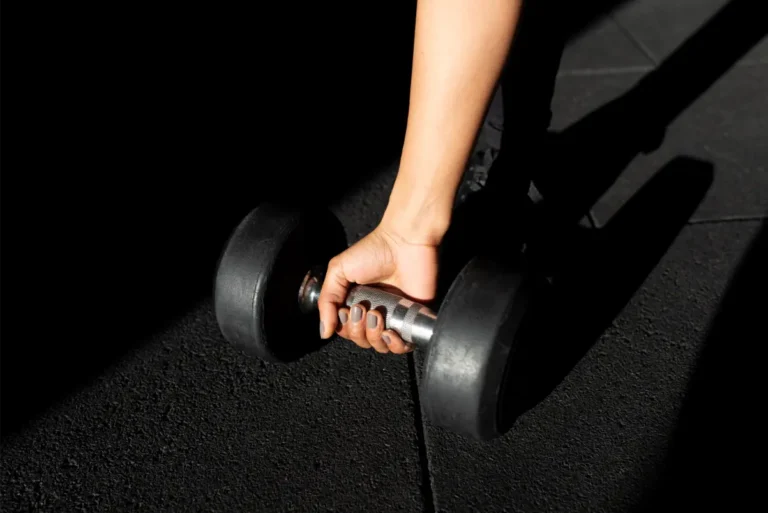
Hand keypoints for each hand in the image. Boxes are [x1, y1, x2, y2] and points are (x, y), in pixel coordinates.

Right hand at [317, 223, 438, 353]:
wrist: (405, 242)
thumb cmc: (373, 251)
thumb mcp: (338, 270)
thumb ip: (327, 302)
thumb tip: (324, 333)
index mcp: (357, 302)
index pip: (346, 330)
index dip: (344, 327)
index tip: (347, 310)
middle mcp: (375, 312)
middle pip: (361, 340)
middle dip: (358, 330)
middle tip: (363, 309)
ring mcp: (395, 317)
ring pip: (380, 346)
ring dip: (374, 337)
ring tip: (377, 314)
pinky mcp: (413, 319)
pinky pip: (403, 346)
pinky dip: (395, 345)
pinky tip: (390, 332)